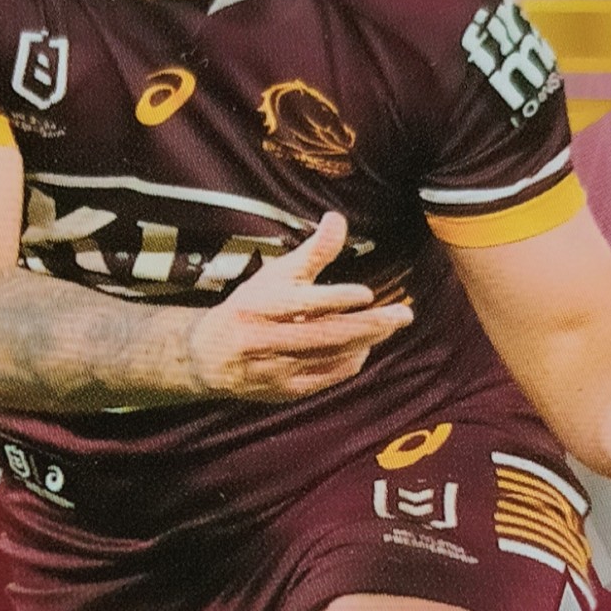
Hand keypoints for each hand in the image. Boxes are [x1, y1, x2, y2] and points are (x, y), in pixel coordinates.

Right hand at [185, 214, 412, 400]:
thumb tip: (338, 219)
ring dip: (364, 342)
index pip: (302, 304)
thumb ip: (312, 252)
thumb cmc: (248, 308)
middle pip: (323, 335)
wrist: (209, 358)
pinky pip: (324, 378)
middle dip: (367, 326)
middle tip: (402, 315)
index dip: (335, 300)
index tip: (367, 294)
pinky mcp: (282, 391)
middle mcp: (265, 340)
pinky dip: (348, 363)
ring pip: (328, 357)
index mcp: (260, 307)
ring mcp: (274, 369)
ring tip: (391, 325)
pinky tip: (365, 348)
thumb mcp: (275, 276)